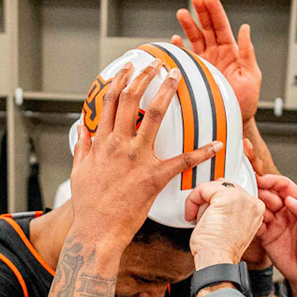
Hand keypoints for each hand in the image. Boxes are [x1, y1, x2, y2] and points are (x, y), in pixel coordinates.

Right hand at [70, 62, 217, 253]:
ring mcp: (137, 159)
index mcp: (102, 142)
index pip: (109, 102)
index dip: (120, 81)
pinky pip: (182, 160)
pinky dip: (202, 152)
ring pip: (153, 116)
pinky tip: (217, 144)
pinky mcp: (154, 177)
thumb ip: (82, 148)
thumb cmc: (88, 206)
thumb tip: (83, 130)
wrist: (96, 231)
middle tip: (157, 64)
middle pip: (131, 99)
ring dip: (166, 93)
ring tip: (176, 78)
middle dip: (144, 77)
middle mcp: (119, 144)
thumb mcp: (79, 172)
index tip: (128, 68)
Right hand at [172, 0, 260, 121]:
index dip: (216, 12)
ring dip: (189, 25)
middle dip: (201, 12)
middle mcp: (217, 54)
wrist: (235, 120)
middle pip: (207, 28)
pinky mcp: (195, 72)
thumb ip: (247, 53)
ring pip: (195, 38)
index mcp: (231, 52)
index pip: (222, 27)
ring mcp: (205, 62)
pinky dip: (180, 48)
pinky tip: (176, 39)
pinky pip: (186, 56)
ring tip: (182, 13)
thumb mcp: (251, 76)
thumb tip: (245, 29)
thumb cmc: (246, 100)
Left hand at [184, 180, 265, 267]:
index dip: (216, 201)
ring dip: (201, 202)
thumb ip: (229, 211)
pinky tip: (192, 215)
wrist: (217, 261)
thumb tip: (214, 201)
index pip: (233, 192)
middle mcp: (252, 202)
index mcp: (256, 209)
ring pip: (213, 187)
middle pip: (224, 186)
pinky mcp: (227, 197)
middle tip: (200, 216)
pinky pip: (203, 189)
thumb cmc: (220, 251)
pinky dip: (193, 200)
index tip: (208, 213)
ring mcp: (241, 198)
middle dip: (209, 200)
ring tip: (199, 219)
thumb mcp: (231, 227)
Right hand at [253, 174, 296, 296]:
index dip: (273, 181)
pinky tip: (249, 220)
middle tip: (251, 192)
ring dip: (254, 205)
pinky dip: (251, 221)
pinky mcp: (266, 236)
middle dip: (260, 191)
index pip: (285, 187)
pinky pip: (256, 224)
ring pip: (260, 207)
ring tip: (248, 205)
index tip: (263, 180)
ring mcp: (275, 223)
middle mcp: (286, 212)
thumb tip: (291, 199)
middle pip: (270, 194)